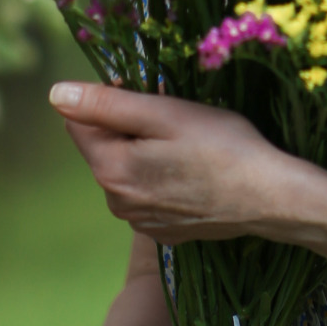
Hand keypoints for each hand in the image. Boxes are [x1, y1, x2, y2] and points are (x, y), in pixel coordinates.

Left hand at [50, 80, 295, 241]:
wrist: (271, 198)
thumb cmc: (222, 147)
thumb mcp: (165, 113)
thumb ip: (106, 104)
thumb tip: (56, 93)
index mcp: (111, 170)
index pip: (79, 122)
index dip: (109, 99)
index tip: (148, 94)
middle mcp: (117, 202)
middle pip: (103, 147)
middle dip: (129, 126)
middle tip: (174, 118)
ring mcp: (140, 221)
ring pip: (125, 169)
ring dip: (145, 151)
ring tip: (188, 145)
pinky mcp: (162, 231)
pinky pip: (146, 192)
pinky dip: (161, 176)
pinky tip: (193, 172)